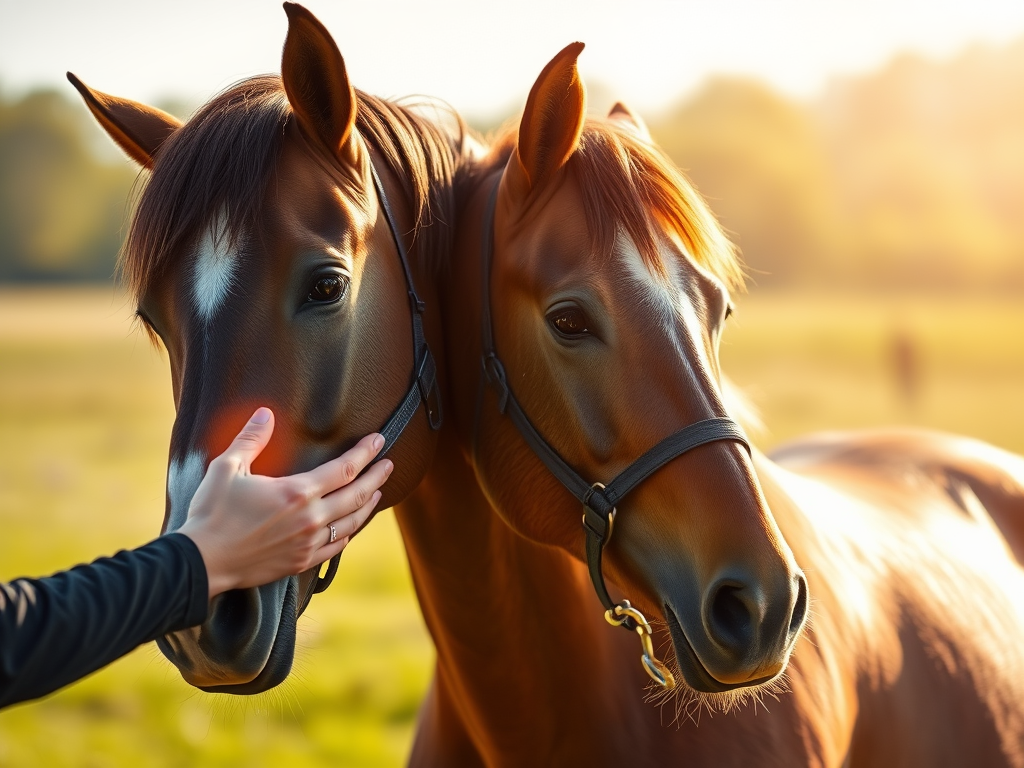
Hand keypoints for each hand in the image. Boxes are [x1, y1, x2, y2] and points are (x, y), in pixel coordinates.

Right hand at [176, 407, 392, 598]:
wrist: (202, 561)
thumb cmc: (211, 513)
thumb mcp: (227, 468)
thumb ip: (251, 439)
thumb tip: (265, 413)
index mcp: (297, 492)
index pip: (344, 469)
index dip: (365, 454)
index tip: (378, 441)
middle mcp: (310, 518)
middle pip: (357, 495)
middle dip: (377, 477)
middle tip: (389, 464)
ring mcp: (308, 543)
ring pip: (352, 523)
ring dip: (368, 505)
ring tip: (378, 492)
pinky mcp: (301, 561)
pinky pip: (336, 546)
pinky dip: (349, 533)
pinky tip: (353, 527)